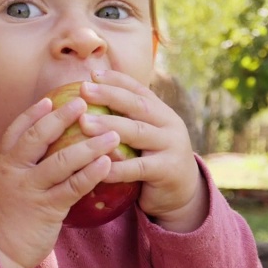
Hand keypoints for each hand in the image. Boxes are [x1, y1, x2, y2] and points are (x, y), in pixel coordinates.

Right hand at [0, 95, 121, 267]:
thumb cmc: (5, 220)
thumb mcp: (5, 188)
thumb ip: (22, 170)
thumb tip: (45, 155)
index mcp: (4, 164)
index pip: (17, 131)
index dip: (33, 113)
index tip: (51, 99)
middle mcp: (15, 172)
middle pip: (38, 137)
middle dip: (61, 118)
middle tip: (84, 103)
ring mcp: (30, 190)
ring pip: (61, 160)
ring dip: (89, 145)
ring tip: (113, 134)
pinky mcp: (46, 209)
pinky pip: (72, 187)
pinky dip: (91, 173)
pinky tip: (108, 164)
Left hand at [79, 70, 206, 231]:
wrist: (184, 192)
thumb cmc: (153, 160)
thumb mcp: (146, 136)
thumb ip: (127, 120)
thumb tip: (89, 100)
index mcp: (162, 112)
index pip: (138, 90)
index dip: (116, 80)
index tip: (92, 74)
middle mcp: (169, 125)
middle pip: (137, 106)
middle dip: (109, 96)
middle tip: (83, 90)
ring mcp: (171, 146)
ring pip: (137, 132)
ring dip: (109, 126)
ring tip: (84, 122)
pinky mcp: (168, 170)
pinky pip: (138, 167)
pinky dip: (118, 166)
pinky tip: (99, 165)